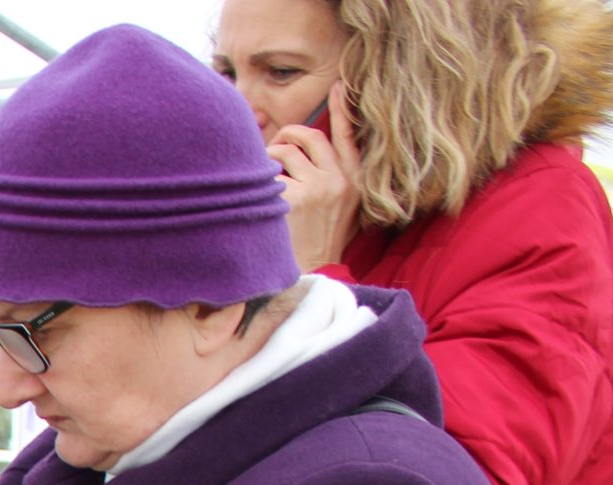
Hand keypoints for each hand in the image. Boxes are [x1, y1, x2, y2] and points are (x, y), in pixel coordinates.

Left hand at [268, 82, 363, 272]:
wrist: (316, 271)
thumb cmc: (322, 238)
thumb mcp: (341, 205)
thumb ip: (332, 175)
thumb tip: (305, 148)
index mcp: (354, 178)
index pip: (348, 134)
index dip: (342, 107)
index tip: (338, 84)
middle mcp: (339, 179)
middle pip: (309, 135)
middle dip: (287, 136)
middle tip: (275, 148)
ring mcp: (317, 188)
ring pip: (285, 152)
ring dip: (269, 158)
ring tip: (265, 178)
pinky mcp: (294, 199)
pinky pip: (268, 174)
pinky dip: (259, 182)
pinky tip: (259, 199)